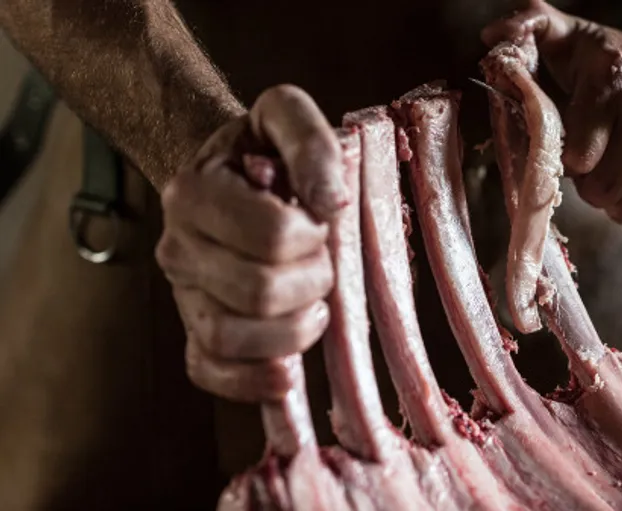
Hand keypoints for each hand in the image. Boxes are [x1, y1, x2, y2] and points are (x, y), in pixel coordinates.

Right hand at [156, 85, 345, 401]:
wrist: (225, 174)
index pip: (269, 236)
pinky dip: (252, 381)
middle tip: (322, 262)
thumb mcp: (284, 115)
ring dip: (293, 330)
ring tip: (313, 303)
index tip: (318, 221)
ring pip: (231, 338)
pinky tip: (287, 369)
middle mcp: (178, 248)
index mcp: (194, 194)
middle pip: (256, 292)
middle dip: (311, 281)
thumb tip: (330, 200)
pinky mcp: (195, 332)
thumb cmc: (260, 149)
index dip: (311, 236)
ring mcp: (184, 295)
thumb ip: (307, 138)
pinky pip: (209, 372)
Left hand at [483, 1, 621, 228]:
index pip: (575, 157)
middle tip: (604, 162)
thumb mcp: (579, 40)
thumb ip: (533, 28)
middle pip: (600, 189)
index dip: (571, 159)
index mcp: (614, 77)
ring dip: (620, 200)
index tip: (578, 148)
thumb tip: (492, 36)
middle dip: (594, 184)